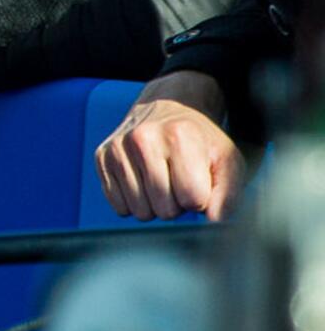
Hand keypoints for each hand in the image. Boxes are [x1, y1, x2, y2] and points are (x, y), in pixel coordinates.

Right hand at [95, 72, 244, 220]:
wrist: (168, 107)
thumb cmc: (201, 141)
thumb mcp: (227, 161)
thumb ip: (228, 195)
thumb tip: (213, 222)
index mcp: (179, 136)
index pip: (193, 198)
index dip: (201, 197)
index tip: (200, 181)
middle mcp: (143, 138)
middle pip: (165, 209)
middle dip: (177, 204)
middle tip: (179, 181)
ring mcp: (118, 147)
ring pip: (141, 212)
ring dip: (155, 205)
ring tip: (161, 181)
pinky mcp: (102, 156)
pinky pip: (119, 206)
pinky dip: (133, 202)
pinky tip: (142, 182)